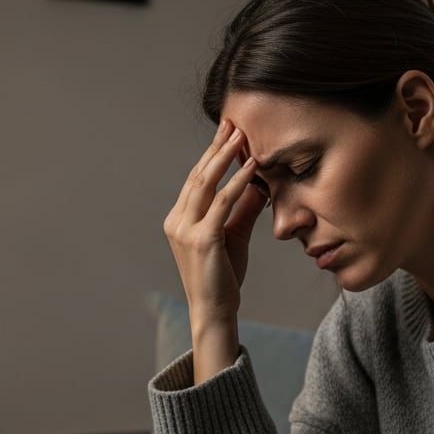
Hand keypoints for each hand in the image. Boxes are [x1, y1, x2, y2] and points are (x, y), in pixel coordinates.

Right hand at [162, 120, 268, 381]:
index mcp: (179, 219)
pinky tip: (252, 166)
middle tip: (233, 122)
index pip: (196, 180)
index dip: (212, 155)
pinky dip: (238, 181)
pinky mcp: (202, 238)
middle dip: (216, 147)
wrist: (216, 310)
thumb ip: (242, 208)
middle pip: (198, 175)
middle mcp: (177, 221)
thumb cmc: (224, 276)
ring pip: (206, 183)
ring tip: (241, 135)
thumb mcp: (234, 235)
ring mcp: (186, 229)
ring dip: (225, 156)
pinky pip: (222, 202)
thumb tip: (256, 182)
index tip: (227, 133)